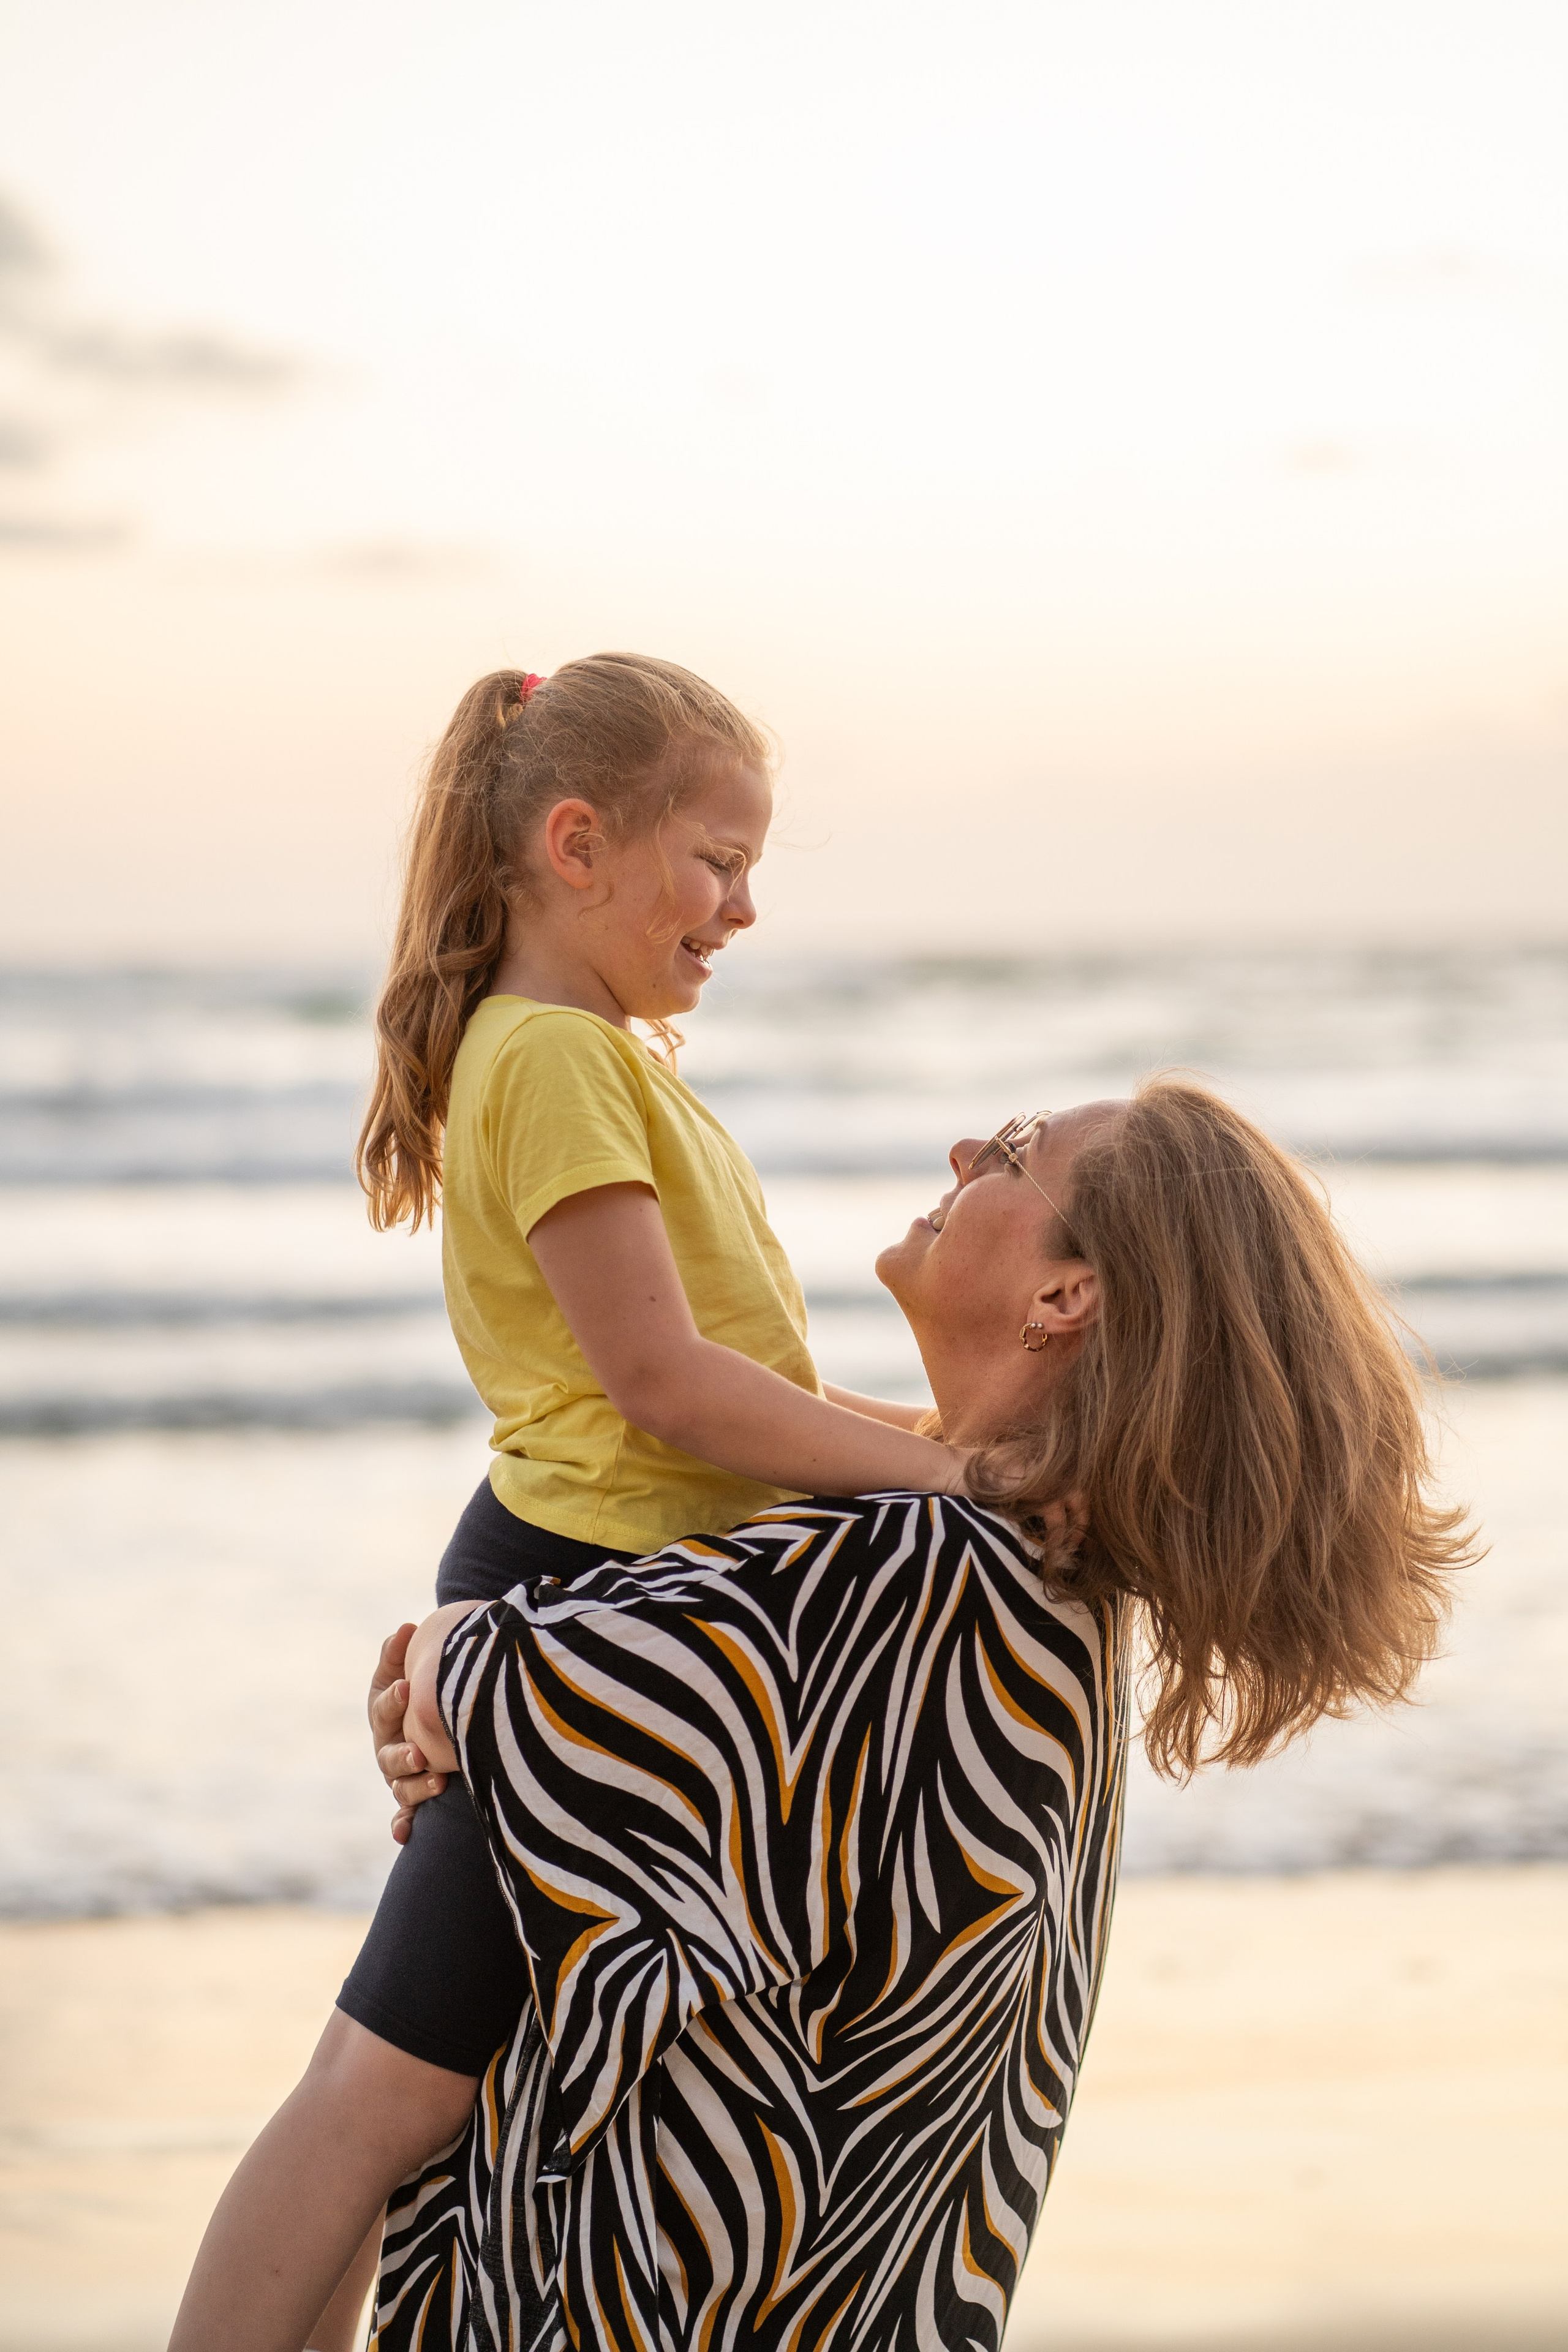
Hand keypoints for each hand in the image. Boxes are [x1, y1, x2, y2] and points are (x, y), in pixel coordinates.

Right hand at [369, 1623, 446, 1845]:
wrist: (425, 1706)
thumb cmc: (414, 1684)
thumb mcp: (403, 1666)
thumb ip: (399, 1651)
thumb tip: (406, 1629)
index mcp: (383, 1713)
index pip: (384, 1707)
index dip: (394, 1699)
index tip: (409, 1687)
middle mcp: (387, 1746)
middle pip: (389, 1754)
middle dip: (404, 1753)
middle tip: (420, 1752)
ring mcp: (398, 1773)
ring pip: (401, 1786)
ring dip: (415, 1786)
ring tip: (437, 1781)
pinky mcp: (411, 1795)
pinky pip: (404, 1814)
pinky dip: (403, 1824)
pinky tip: (404, 1834)